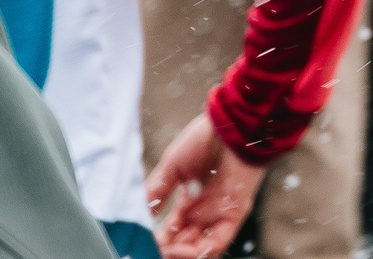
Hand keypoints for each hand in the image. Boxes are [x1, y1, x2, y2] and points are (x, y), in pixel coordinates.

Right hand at [144, 113, 268, 258]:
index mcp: (190, 200)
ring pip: (199, 247)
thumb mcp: (172, 168)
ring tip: (163, 252)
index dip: (159, 240)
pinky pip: (217, 243)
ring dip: (179, 254)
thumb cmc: (203, 140)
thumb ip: (156, 191)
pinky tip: (178, 249)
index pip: (172, 230)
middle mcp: (204, 210)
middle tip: (149, 250)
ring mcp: (219, 213)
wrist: (230, 126)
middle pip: (184, 242)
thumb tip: (139, 214)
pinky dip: (197, 252)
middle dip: (166, 250)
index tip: (142, 242)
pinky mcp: (234, 214)